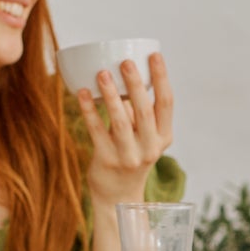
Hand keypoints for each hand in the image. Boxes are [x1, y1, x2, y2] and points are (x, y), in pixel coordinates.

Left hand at [77, 53, 173, 202]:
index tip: (154, 55)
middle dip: (135, 83)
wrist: (118, 195)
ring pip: (121, 121)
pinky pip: (97, 131)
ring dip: (110, 95)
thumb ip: (140, 112)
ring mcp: (129, 156)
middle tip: (125, 62)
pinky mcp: (107, 161)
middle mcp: (150, 148)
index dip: (162, 77)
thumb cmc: (131, 155)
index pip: (167, 103)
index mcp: (164, 137)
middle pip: (144, 110)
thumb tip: (124, 75)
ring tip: (102, 73)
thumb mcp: (145, 137)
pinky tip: (82, 93)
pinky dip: (89, 110)